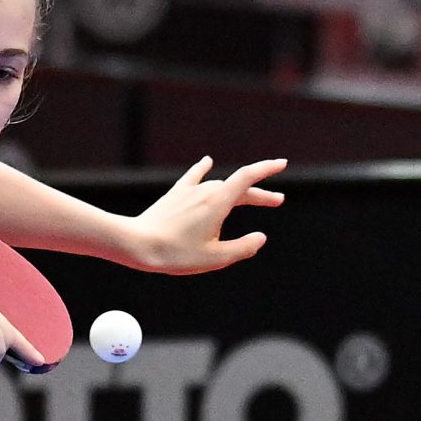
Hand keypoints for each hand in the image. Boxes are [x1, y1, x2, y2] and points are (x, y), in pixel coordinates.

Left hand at [127, 156, 286, 274]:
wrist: (137, 244)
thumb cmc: (176, 254)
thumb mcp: (215, 258)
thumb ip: (242, 248)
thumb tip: (261, 238)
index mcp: (219, 202)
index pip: (248, 178)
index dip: (267, 169)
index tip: (283, 163)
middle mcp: (206, 190)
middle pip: (239, 186)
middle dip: (260, 193)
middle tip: (277, 200)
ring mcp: (189, 191)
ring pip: (219, 185)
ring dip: (237, 191)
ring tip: (248, 198)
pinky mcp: (175, 195)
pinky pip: (193, 177)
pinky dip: (203, 169)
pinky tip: (207, 161)